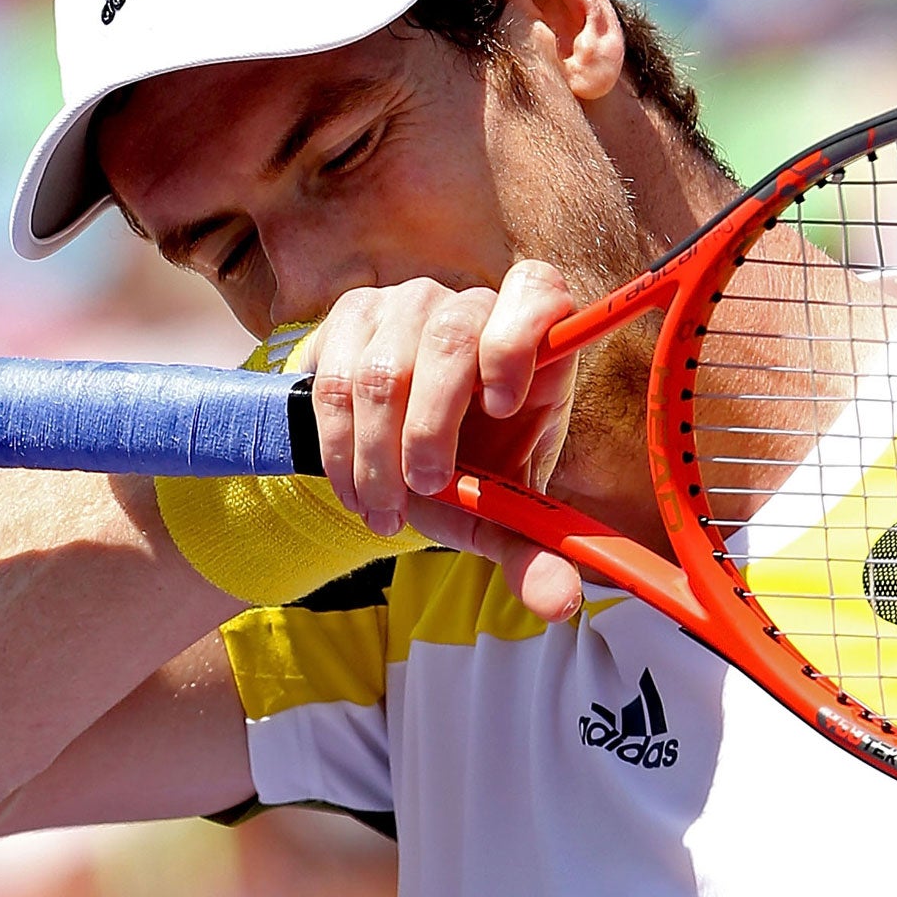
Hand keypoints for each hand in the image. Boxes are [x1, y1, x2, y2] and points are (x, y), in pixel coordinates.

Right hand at [307, 261, 583, 620]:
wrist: (393, 457)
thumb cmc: (466, 473)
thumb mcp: (498, 513)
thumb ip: (530, 553)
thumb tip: (562, 603)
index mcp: (533, 342)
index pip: (538, 293)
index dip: (519, 337)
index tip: (501, 404)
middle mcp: (472, 307)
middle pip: (452, 339)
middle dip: (431, 428)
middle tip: (425, 490)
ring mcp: (408, 305)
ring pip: (385, 368)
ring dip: (378, 454)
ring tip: (384, 512)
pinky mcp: (351, 317)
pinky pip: (334, 380)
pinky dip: (341, 449)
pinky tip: (356, 491)